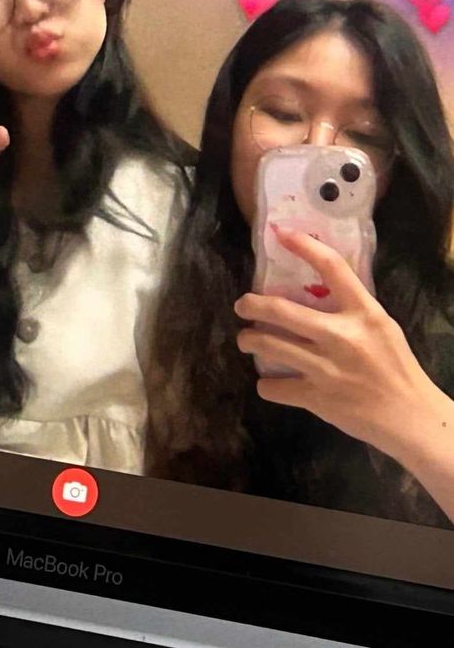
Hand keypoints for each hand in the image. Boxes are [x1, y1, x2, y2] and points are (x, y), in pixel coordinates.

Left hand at [234, 226, 438, 458]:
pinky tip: (270, 382)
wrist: (410, 418)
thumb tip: (313, 288)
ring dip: (249, 340)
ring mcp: (326, 368)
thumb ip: (351, 307)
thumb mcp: (381, 326)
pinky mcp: (316, 398)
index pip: (332, 267)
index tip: (281, 234)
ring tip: (247, 340)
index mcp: (363, 313)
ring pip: (268, 345)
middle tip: (242, 305)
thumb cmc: (395, 367)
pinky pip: (273, 386)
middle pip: (281, 310)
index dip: (304, 245)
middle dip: (251, 304)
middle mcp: (342, 336)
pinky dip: (266, 384)